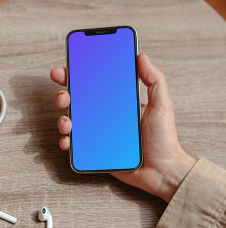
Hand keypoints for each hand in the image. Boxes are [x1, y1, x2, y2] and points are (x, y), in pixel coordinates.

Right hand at [50, 53, 195, 202]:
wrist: (162, 171)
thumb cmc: (164, 139)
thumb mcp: (162, 105)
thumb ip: (154, 79)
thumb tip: (141, 56)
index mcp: (117, 103)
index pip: (93, 85)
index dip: (77, 76)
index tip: (65, 70)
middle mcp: (104, 117)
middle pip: (77, 102)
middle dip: (64, 96)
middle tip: (63, 96)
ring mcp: (98, 134)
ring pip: (72, 122)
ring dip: (63, 120)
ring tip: (67, 123)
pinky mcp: (94, 152)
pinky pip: (75, 145)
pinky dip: (67, 142)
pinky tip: (68, 140)